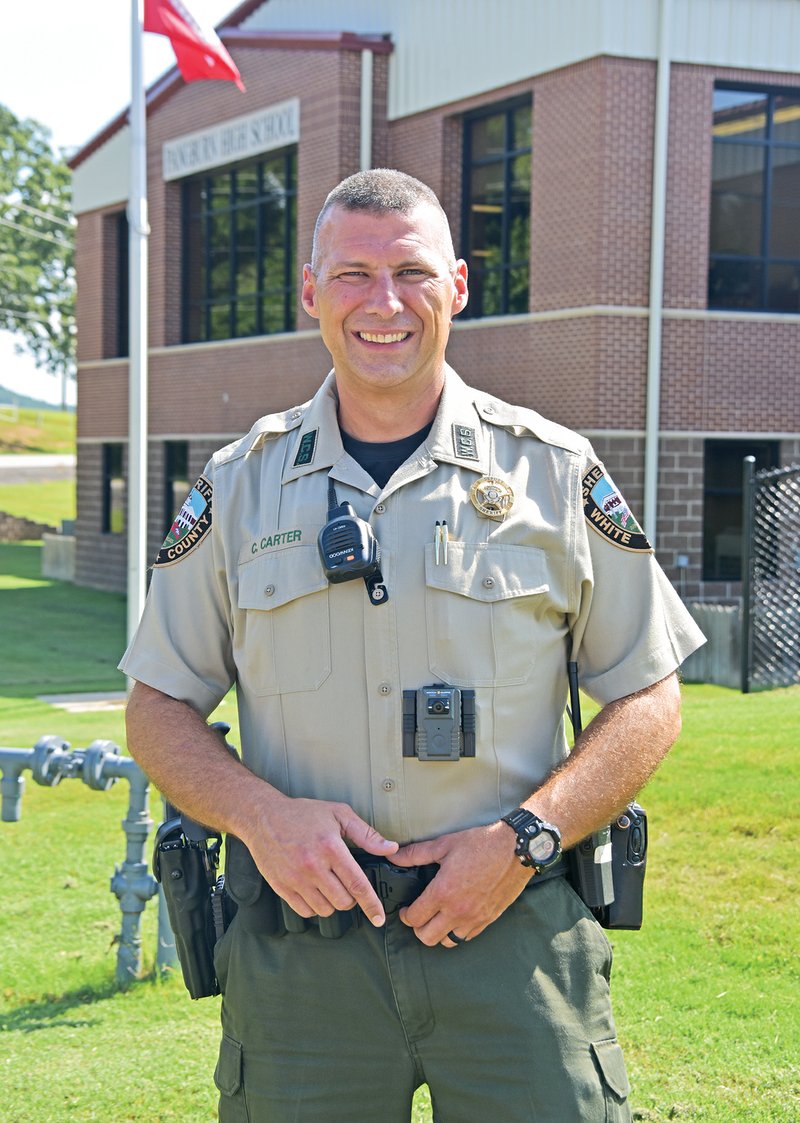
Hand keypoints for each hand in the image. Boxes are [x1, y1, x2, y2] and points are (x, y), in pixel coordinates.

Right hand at [243, 793, 397, 926]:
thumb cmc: (302, 813)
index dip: (371, 904)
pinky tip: (314, 890)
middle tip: (345, 882)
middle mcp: (313, 866)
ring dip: (332, 902)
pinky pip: (305, 911)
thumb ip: (367, 834)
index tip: (379, 918)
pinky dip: (314, 906)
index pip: (357, 884)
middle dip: (350, 897)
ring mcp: (295, 878)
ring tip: (328, 884)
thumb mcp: (339, 814)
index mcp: (331, 847)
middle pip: (343, 901)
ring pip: (325, 909)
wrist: (263, 816)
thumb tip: (391, 848)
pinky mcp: (281, 887)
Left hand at [391, 820, 531, 946]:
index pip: (414, 918)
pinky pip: (466, 937)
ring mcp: (474, 918)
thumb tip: (393, 856)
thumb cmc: (481, 844)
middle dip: (417, 928)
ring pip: (447, 942)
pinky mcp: (488, 920)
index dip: (405, 915)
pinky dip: (457, 932)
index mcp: (443, 892)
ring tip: (437, 918)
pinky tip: (455, 917)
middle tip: (418, 915)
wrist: (516, 849)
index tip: (405, 909)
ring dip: (438, 933)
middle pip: (426, 937)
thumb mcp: (445, 844)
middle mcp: (458, 910)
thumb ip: (416, 854)